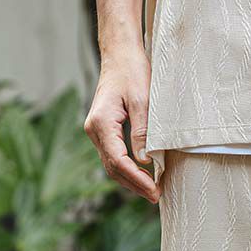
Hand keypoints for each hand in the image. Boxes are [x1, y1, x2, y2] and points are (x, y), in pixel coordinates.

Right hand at [84, 57, 160, 203]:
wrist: (120, 54)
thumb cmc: (132, 72)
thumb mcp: (142, 100)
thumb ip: (143, 131)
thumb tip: (145, 160)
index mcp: (101, 123)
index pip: (118, 161)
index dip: (137, 179)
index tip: (155, 190)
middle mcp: (94, 130)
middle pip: (112, 167)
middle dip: (134, 184)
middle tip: (156, 196)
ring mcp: (97, 130)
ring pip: (111, 163)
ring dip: (130, 178)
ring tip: (152, 190)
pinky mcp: (104, 128)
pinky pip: (114, 154)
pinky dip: (127, 167)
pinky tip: (143, 173)